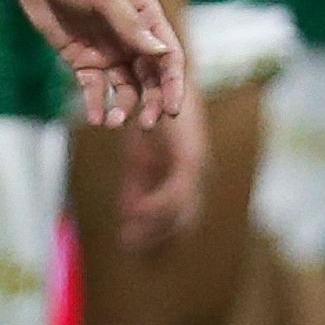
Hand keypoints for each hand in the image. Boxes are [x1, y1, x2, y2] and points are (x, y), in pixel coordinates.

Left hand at [0, 0, 188, 128]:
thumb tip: (161, 52)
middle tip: (145, 124)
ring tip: (113, 121)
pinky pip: (94, 88)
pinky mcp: (81, 60)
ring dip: (124, 107)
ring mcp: (107, 50)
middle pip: (151, 78)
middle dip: (152, 102)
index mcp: (146, 16)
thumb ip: (131, 23)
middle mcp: (131, 37)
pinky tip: (95, 117)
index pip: (168, 55)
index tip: (172, 109)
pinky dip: (96, 104)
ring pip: (125, 88)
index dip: (174, 83)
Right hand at [105, 90, 207, 251]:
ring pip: (181, 209)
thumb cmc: (149, 113)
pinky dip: (156, 205)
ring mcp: (195, 166)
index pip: (177, 215)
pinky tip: (137, 213)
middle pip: (182, 218)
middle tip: (129, 246)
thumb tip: (130, 214)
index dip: (155, 232)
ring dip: (156, 226)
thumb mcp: (140, 156)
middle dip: (156, 236)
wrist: (159, 78)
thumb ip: (138, 184)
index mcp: (183, 174)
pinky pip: (176, 191)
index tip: (130, 243)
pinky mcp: (190, 156)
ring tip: (131, 234)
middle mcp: (195, 173)